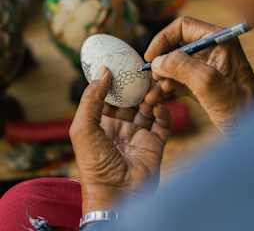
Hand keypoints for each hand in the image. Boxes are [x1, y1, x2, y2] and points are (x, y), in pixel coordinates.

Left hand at [70, 67, 169, 213]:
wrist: (117, 195)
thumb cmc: (95, 164)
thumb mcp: (83, 128)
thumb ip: (91, 99)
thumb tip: (104, 71)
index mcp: (102, 123)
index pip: (110, 96)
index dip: (116, 81)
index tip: (123, 64)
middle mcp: (121, 127)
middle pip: (132, 100)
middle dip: (138, 87)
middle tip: (145, 72)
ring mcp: (139, 134)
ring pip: (148, 108)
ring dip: (152, 97)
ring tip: (155, 88)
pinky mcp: (155, 143)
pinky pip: (162, 123)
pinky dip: (163, 112)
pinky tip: (159, 107)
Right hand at [145, 16, 253, 130]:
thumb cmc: (241, 107)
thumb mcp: (209, 84)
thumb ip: (182, 67)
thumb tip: (157, 62)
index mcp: (218, 40)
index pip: (182, 27)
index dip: (163, 39)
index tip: (151, 58)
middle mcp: (212, 50)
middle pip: (176, 46)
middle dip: (161, 62)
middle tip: (153, 79)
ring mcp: (206, 68)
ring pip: (175, 65)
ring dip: (161, 78)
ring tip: (152, 95)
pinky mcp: (202, 84)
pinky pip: (179, 80)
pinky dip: (167, 88)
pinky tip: (159, 99)